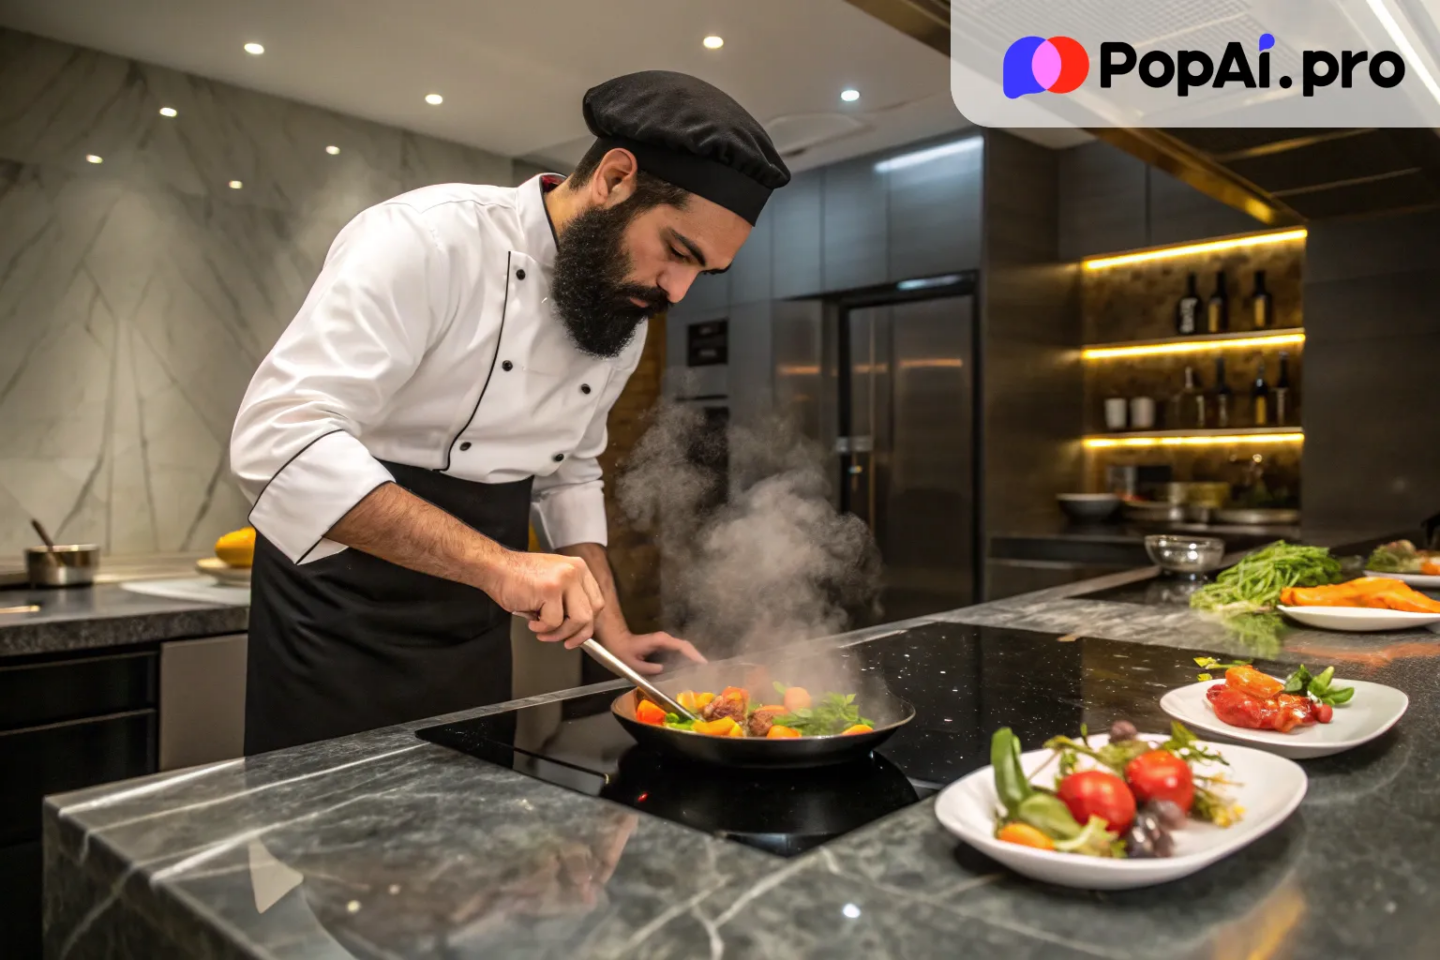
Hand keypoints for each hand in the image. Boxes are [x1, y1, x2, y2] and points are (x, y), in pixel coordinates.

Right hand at [483, 550, 604, 644]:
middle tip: (565, 642)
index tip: (578, 634)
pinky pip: (554, 622)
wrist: (494, 567)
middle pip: (592, 613)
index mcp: (579, 568)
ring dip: (560, 634)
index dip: (588, 624)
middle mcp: (575, 571)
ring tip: (543, 632)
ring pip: (578, 620)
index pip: (597, 602)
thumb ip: (568, 599)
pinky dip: (542, 628)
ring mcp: (564, 579)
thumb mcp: (552, 582)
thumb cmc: (517, 577)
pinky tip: (532, 621)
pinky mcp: (550, 589)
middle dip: (578, 634)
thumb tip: (577, 627)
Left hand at [583, 630, 705, 674]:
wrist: (616, 641)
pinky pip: (678, 652)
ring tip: (701, 671)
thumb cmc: (622, 651)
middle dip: (697, 657)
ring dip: (692, 658)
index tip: (703, 664)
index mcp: (660, 641)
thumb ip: (648, 667)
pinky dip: (685, 659)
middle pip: (686, 647)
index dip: (694, 654)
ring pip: (683, 649)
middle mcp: (665, 639)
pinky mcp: (663, 646)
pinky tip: (689, 669)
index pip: (682, 646)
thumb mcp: (632, 663)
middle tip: (707, 670)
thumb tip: (663, 670)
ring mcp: (664, 642)